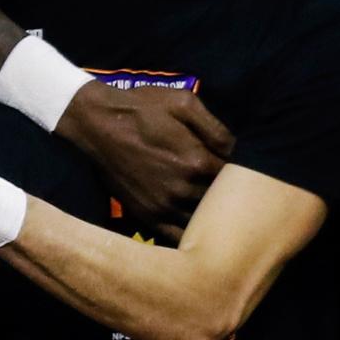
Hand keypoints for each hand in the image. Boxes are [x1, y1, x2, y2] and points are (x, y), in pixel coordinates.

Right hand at [55, 81, 232, 243]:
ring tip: (216, 209)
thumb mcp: (183, 102)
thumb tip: (240, 151)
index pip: (237, 178)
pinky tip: (196, 227)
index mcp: (197, 161)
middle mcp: (183, 189)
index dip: (241, 174)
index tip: (242, 172)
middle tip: (233, 191)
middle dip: (229, 197)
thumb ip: (216, 128)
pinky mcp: (148, 216)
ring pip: (202, 222)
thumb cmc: (142, 108)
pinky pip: (178, 237)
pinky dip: (191, 235)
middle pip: (222, 203)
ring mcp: (164, 207)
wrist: (97, 123)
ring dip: (212, 217)